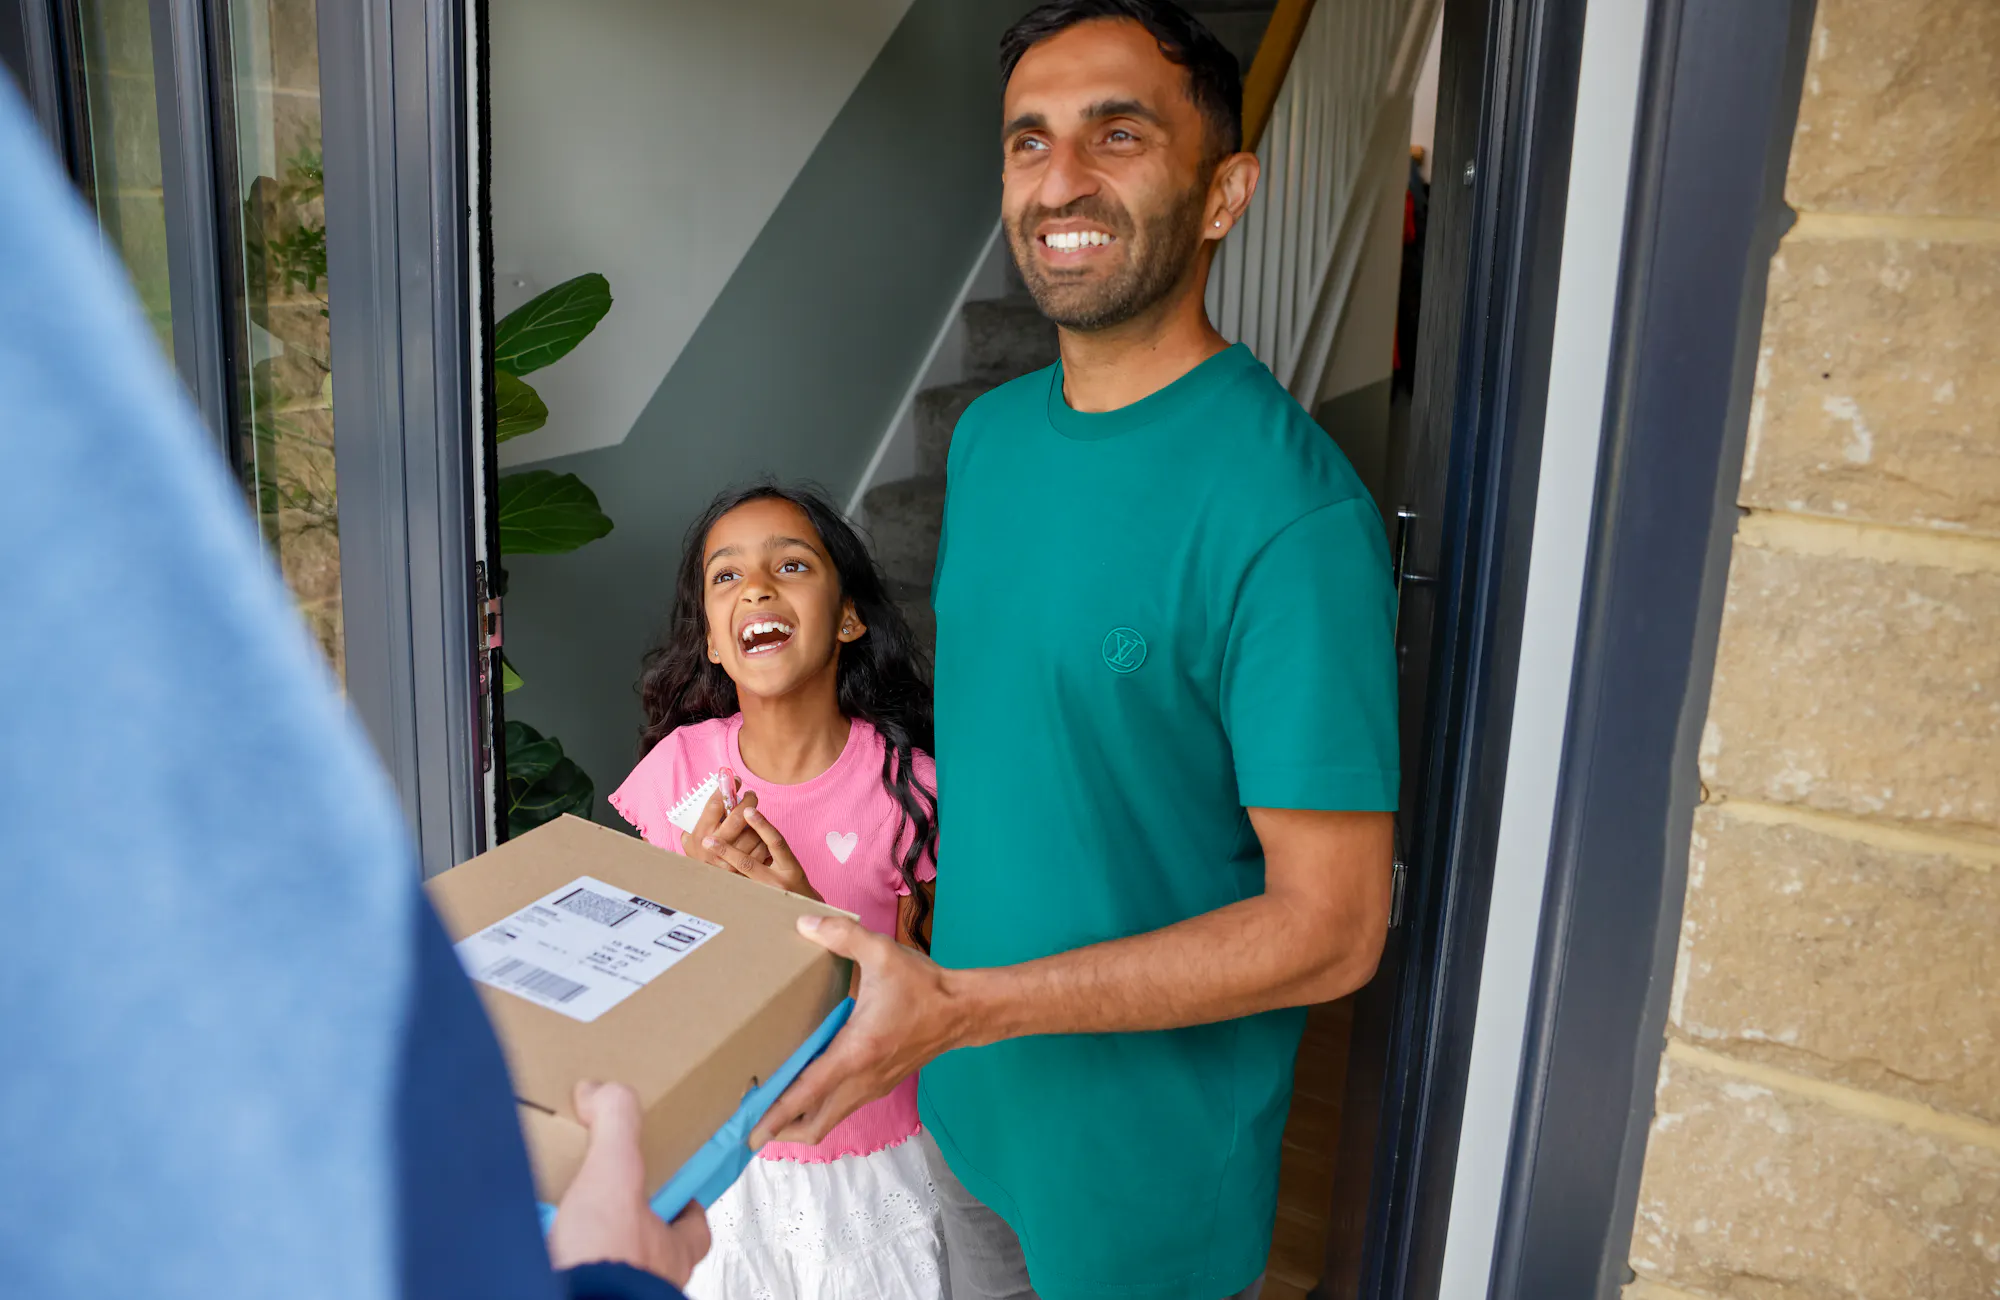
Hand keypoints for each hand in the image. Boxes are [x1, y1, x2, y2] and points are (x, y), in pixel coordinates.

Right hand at [549, 1080, 709, 1285]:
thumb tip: (601, 1089)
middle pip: (650, 1252)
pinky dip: (560, 1273)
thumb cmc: (606, 1266)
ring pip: (613, 1274)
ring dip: (591, 1255)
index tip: (668, 1183)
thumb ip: (615, 1125)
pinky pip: (576, 1285)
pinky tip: (535, 1260)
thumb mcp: (614, 1175)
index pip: (693, 1226)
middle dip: (627, 1230)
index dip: (685, 1204)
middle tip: (599, 1207)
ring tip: (559, 1234)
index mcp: (671, 1253)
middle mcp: (651, 1284)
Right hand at [681, 786, 771, 869]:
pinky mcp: (744, 873)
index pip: (715, 805)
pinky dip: (763, 841)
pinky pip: (762, 849)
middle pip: (736, 817)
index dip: (726, 788)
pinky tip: (759, 840)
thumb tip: (719, 790)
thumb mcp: (691, 839)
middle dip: (748, 802)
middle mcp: (712, 848)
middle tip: (751, 796)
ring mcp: (729, 862)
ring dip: (756, 825)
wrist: (706, 890)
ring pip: (752, 833)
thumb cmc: (702, 856)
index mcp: (699, 835)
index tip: (735, 780)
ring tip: (753, 823)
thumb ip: (701, 819)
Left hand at [703, 805, 822, 902]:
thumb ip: (773, 848)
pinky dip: (722, 883)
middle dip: (726, 850)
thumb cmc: (794, 882)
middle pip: (748, 864)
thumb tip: (748, 821)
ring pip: (737, 881)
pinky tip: (708, 876)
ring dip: (719, 868)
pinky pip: (735, 892)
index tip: (747, 810)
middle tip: (707, 840)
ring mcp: (764, 897)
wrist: (804, 910)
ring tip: (704, 856)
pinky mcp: (753, 905)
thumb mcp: (791, 865)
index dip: (762, 825)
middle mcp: (778, 883)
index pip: (776, 842)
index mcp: (791, 868)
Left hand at [748, 915, 967, 1146]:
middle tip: (747, 1124)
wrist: (962, 1011)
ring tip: (767, 1112)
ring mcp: (872, 1088)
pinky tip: (803, 1092)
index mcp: (857, 1052)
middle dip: (779, 1131)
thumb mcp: (882, 953)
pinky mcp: (879, 1086)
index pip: (809, 1093)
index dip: (777, 1114)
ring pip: (828, 1122)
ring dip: (798, 1124)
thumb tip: (803, 924)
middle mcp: (862, 1080)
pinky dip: (817, 1111)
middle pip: (814, 1126)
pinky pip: (841, 1109)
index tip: (750, 1132)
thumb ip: (842, 936)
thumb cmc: (922, 986)